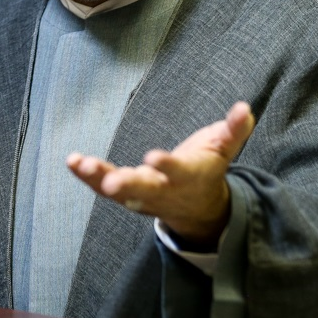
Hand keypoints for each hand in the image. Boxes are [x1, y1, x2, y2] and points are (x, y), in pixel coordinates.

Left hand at [66, 101, 254, 248]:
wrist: (197, 209)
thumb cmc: (207, 170)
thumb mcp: (223, 150)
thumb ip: (233, 130)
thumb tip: (245, 107)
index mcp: (188, 176)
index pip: (178, 171)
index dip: (167, 165)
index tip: (153, 157)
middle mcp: (163, 189)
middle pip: (144, 190)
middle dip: (127, 185)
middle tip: (111, 183)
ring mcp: (141, 195)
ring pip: (118, 191)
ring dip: (97, 178)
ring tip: (80, 164)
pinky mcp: (125, 194)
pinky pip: (101, 187)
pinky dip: (86, 176)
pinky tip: (71, 161)